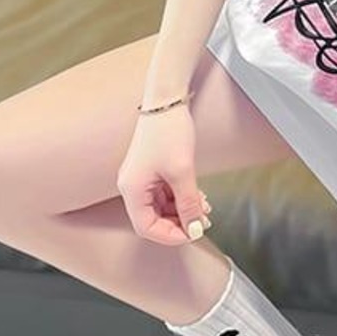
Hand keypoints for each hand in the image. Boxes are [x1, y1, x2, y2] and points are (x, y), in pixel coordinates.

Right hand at [116, 107, 213, 246]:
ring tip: (205, 209)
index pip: (145, 227)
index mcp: (132, 189)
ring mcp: (141, 178)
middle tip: (203, 222)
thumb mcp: (183, 171)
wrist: (167, 100)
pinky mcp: (152, 171)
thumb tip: (195, 229)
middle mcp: (132, 186)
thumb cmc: (169, 132)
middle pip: (153, 218)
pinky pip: (165, 194)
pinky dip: (181, 198)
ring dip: (183, 210)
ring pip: (162, 207)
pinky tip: (199, 198)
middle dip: (179, 222)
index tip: (193, 234)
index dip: (169, 235)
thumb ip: (188, 203)